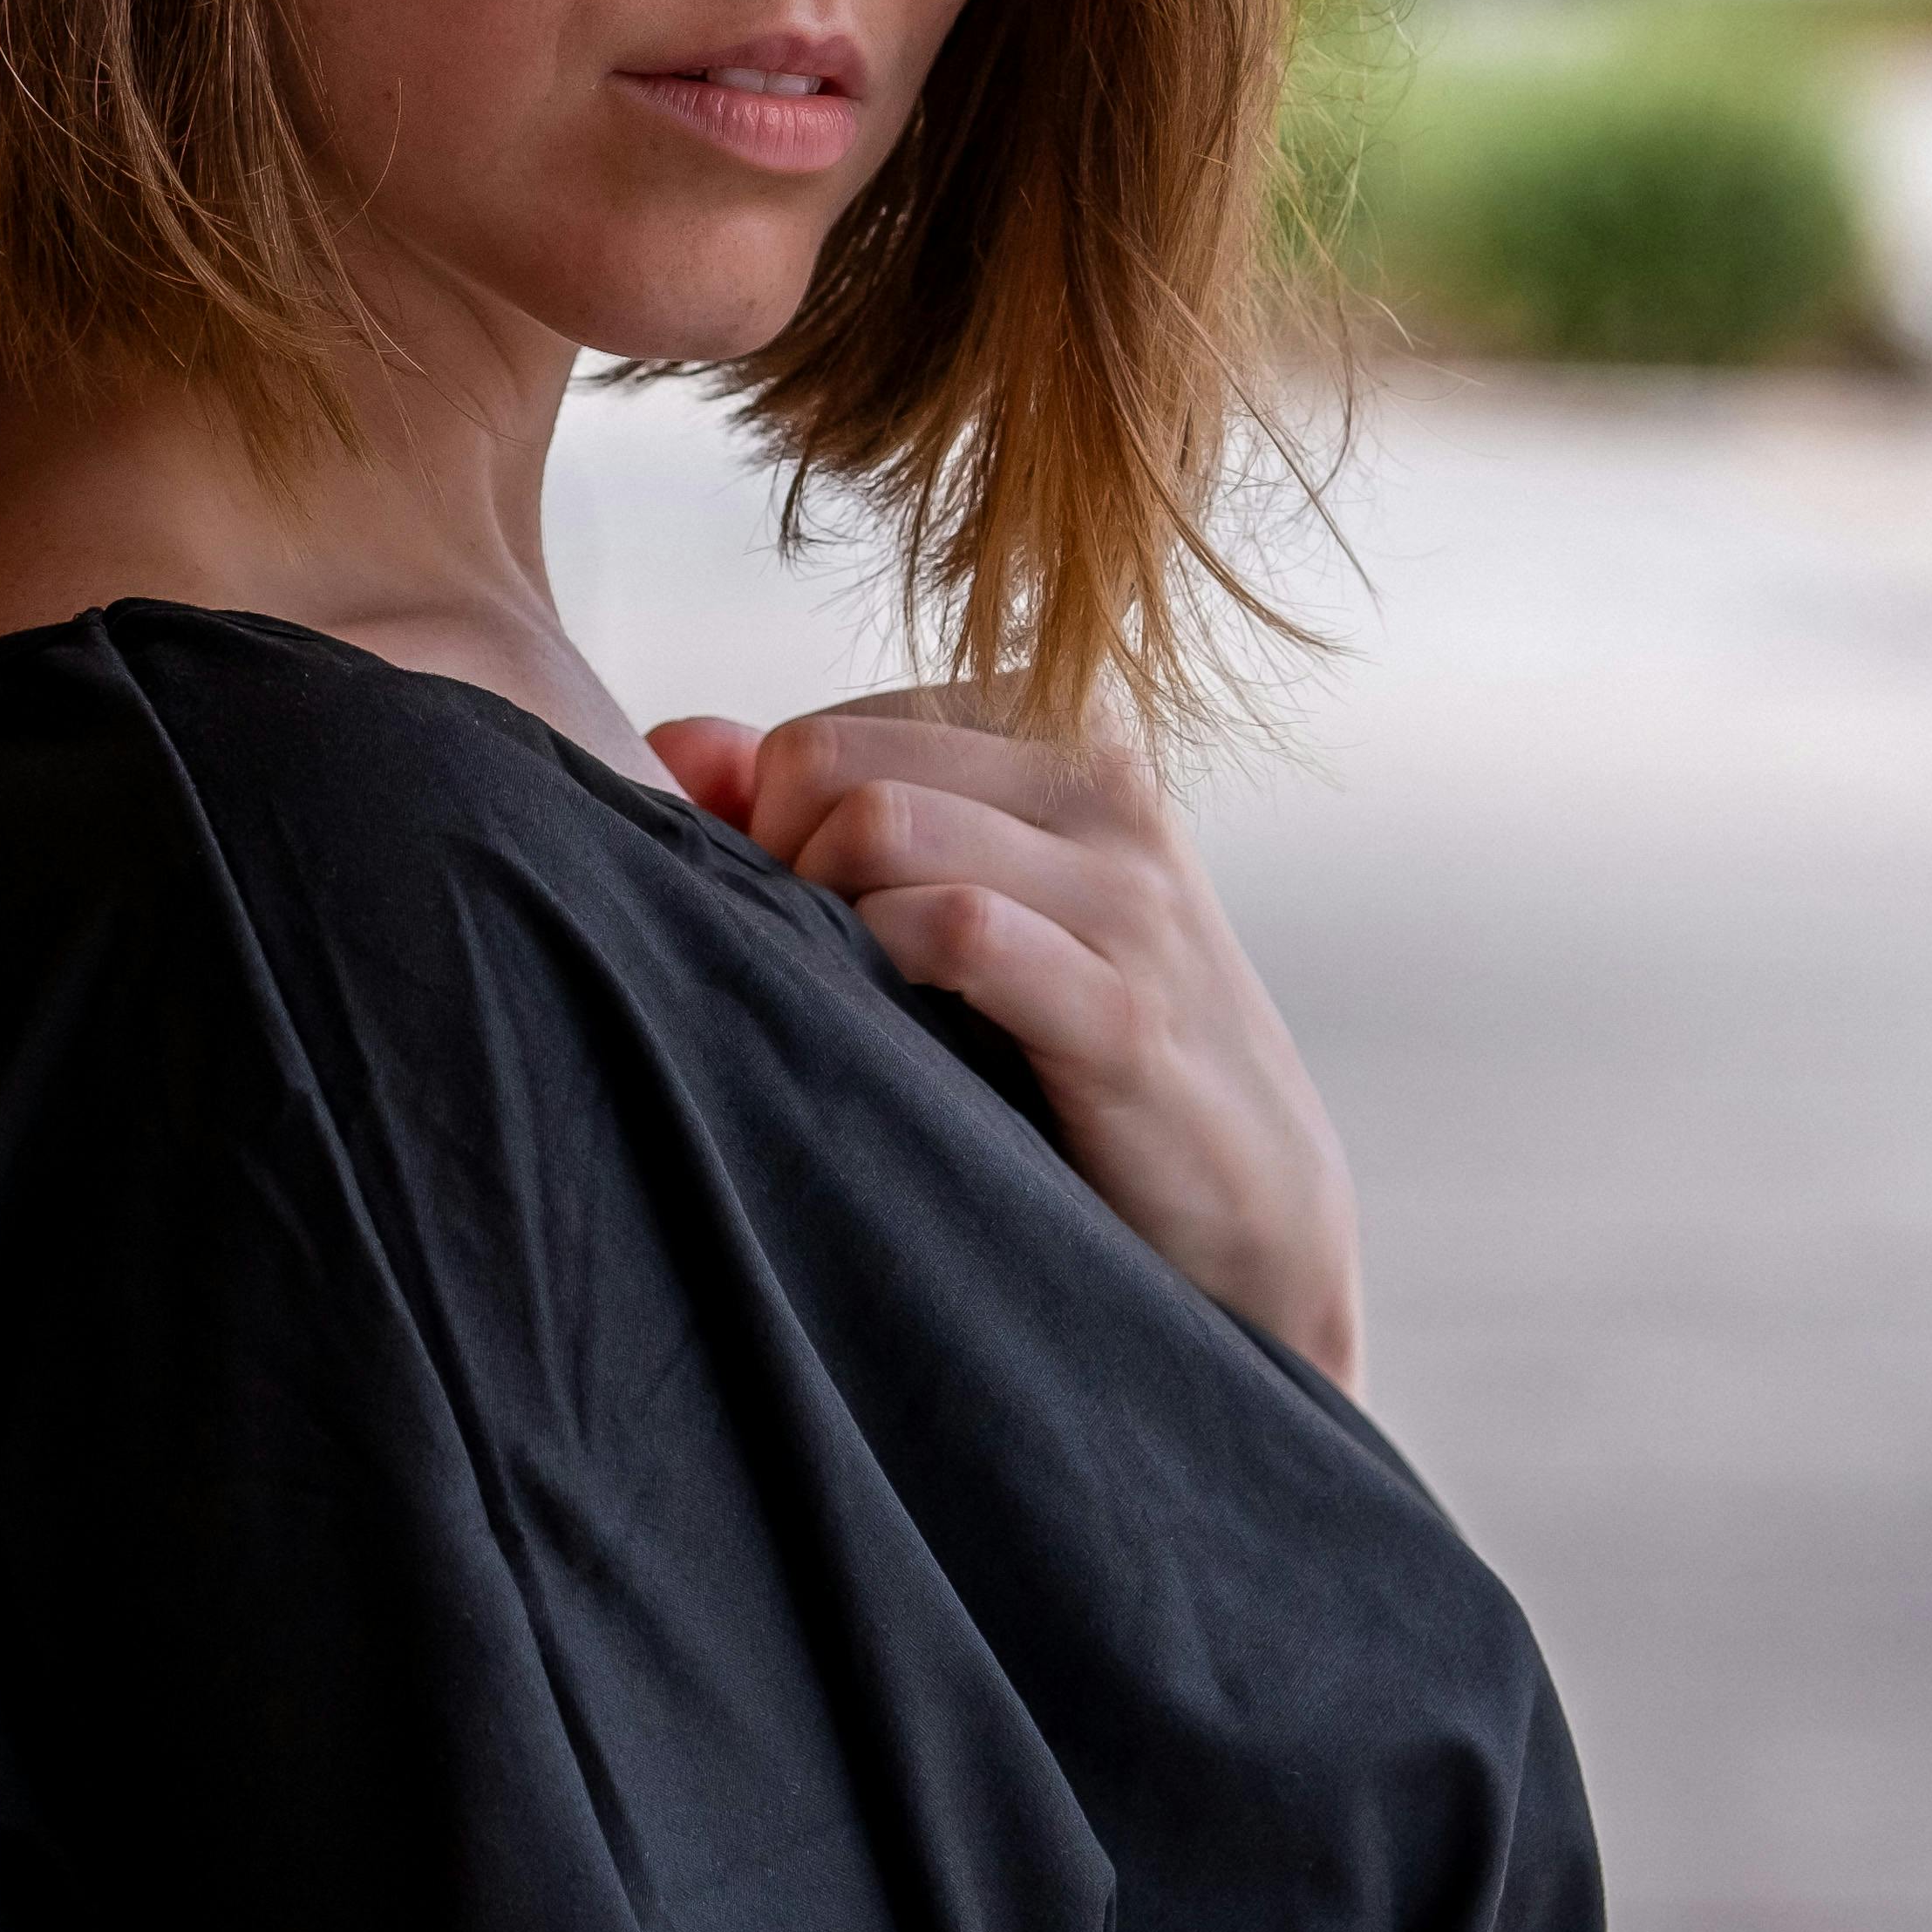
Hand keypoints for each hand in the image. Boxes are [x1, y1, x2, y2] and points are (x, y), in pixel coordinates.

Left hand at [651, 699, 1365, 1392]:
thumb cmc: (1081, 1045)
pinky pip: (957, 930)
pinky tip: (894, 1035)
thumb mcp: (973, 898)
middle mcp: (1106, 782)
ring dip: (817, 921)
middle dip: (773, 866)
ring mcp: (1128, 892)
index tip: (795, 930)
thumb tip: (673, 743)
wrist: (1257, 1205)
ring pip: (882, 826)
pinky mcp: (1128, 1007)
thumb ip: (828, 809)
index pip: (831, 726)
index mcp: (1067, 732)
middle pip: (834, 763)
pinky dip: (883, 968)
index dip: (769, 832)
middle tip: (800, 972)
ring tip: (845, 1004)